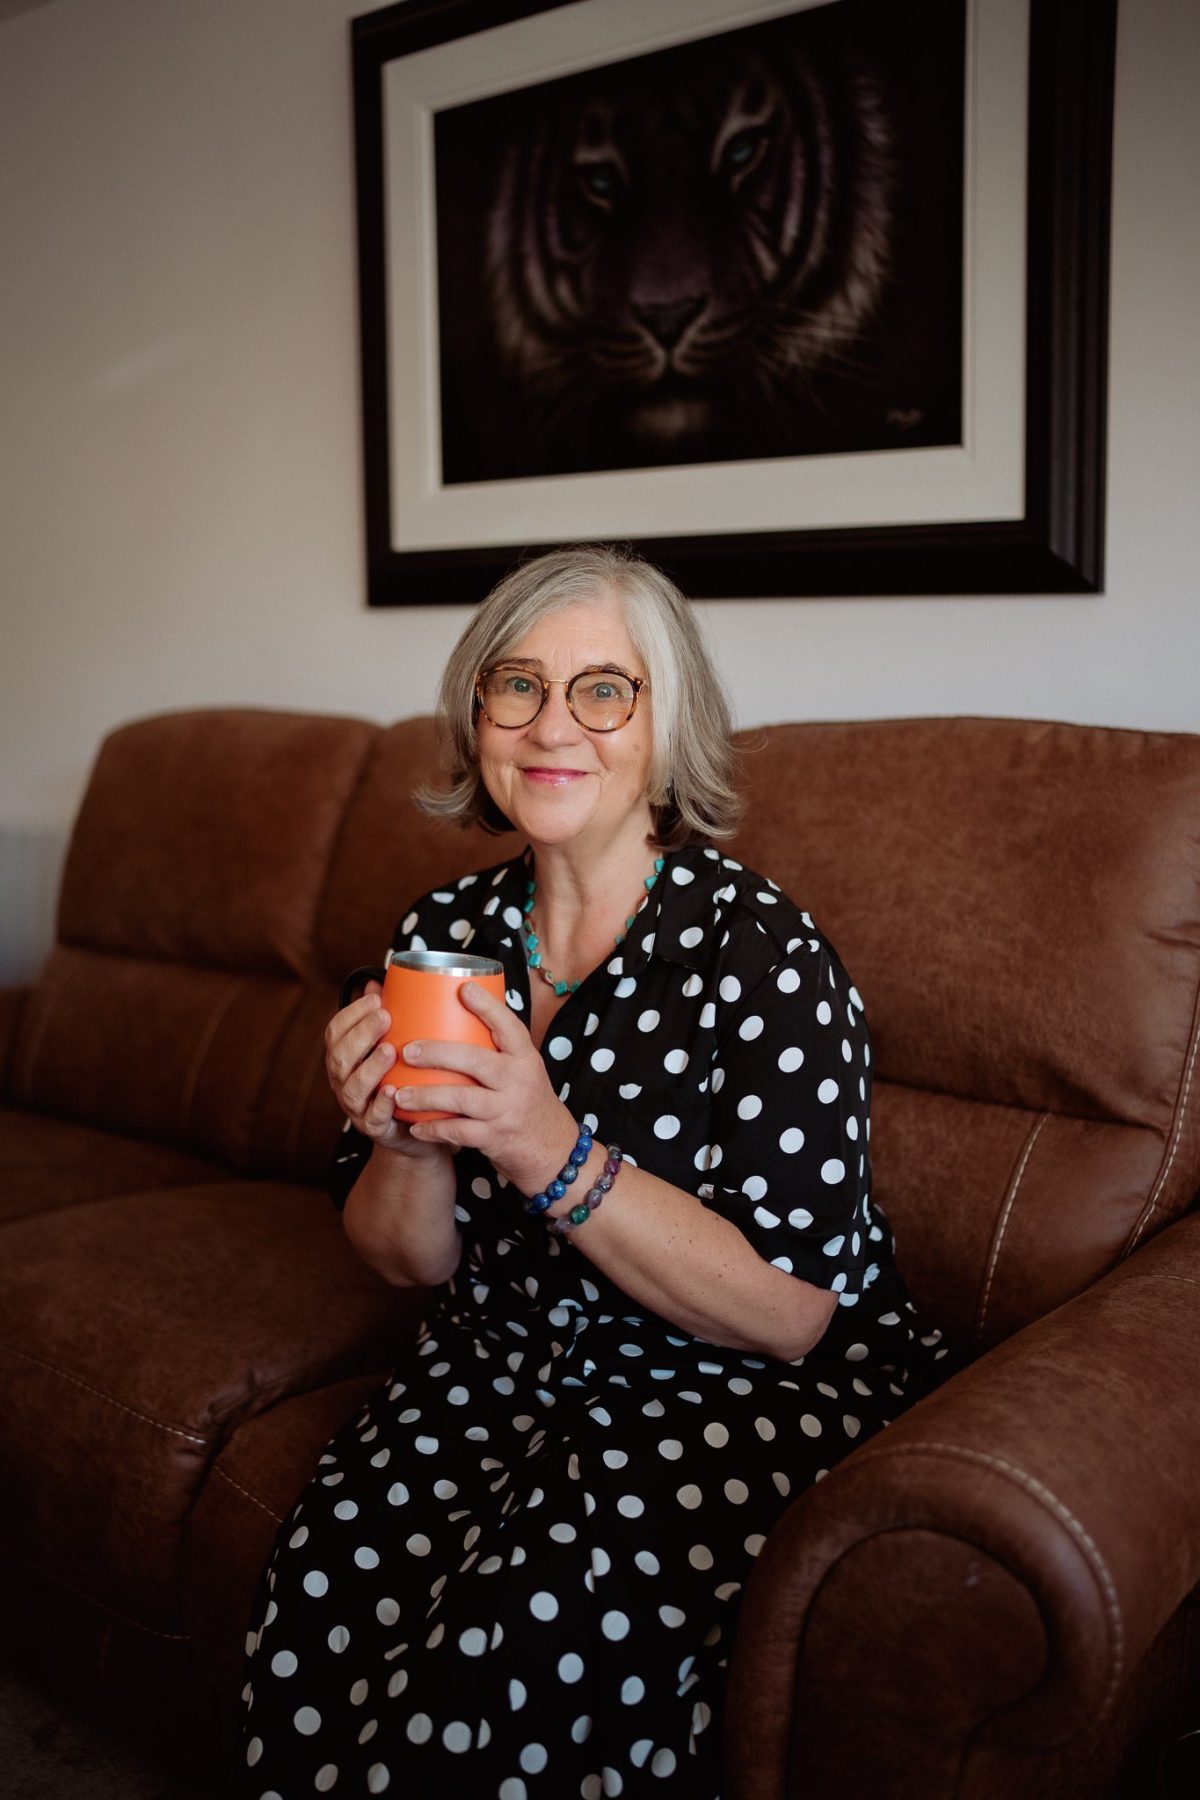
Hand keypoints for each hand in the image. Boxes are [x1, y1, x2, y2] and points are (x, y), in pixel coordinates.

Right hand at [323, 984, 448, 1160]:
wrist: (416, 1128)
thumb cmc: (404, 1078)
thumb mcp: (397, 1044)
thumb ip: (386, 1017)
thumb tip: (382, 981)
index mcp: (345, 1057)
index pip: (335, 1032)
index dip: (352, 1014)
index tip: (377, 998)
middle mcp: (343, 1081)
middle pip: (340, 1057)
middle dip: (361, 1034)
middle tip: (386, 1016)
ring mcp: (356, 1107)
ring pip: (352, 1087)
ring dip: (369, 1067)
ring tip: (389, 1050)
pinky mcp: (374, 1128)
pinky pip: (373, 1117)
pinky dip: (381, 1103)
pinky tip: (393, 1090)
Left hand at [394, 981, 577, 1194]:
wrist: (553, 1150)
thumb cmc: (527, 1101)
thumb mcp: (524, 1071)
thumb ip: (497, 1050)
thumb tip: (455, 1016)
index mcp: (525, 1058)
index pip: (509, 1026)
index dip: (487, 1006)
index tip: (463, 988)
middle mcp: (519, 1081)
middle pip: (476, 1061)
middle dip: (437, 1053)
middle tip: (407, 1050)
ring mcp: (508, 1110)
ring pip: (461, 1099)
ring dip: (426, 1096)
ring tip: (400, 1093)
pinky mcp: (497, 1138)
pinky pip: (458, 1132)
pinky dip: (433, 1130)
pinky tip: (415, 1127)